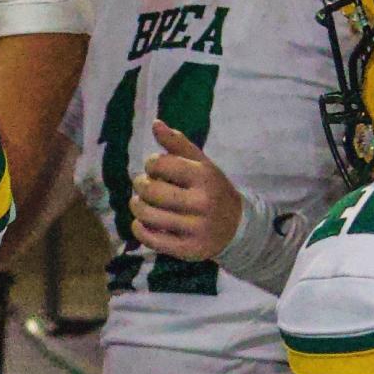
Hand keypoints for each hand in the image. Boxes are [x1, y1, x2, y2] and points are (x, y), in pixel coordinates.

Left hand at [130, 121, 242, 260]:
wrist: (236, 227)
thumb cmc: (212, 189)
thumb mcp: (201, 163)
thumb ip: (178, 143)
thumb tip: (155, 123)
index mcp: (204, 176)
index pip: (160, 164)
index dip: (151, 164)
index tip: (155, 168)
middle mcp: (202, 203)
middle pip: (151, 191)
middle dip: (140, 185)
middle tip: (144, 186)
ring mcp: (195, 228)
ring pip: (148, 216)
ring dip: (137, 207)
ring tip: (140, 203)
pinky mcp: (188, 250)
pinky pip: (151, 240)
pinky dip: (139, 229)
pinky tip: (142, 222)